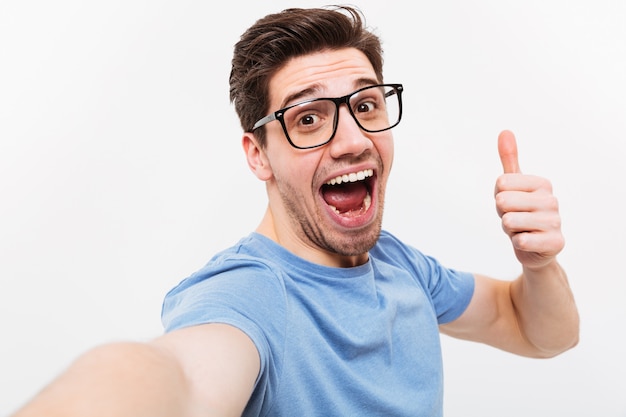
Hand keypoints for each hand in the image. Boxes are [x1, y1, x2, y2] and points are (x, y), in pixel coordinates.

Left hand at [495, 130, 563, 269]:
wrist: (535, 247)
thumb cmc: (521, 212)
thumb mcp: (513, 186)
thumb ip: (509, 160)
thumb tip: (505, 131)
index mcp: (542, 183)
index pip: (501, 183)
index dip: (499, 196)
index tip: (511, 204)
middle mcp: (552, 200)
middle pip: (502, 201)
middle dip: (502, 213)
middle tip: (514, 218)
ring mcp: (556, 222)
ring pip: (509, 221)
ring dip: (509, 229)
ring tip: (521, 229)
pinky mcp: (556, 243)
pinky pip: (521, 240)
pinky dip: (518, 242)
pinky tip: (527, 241)